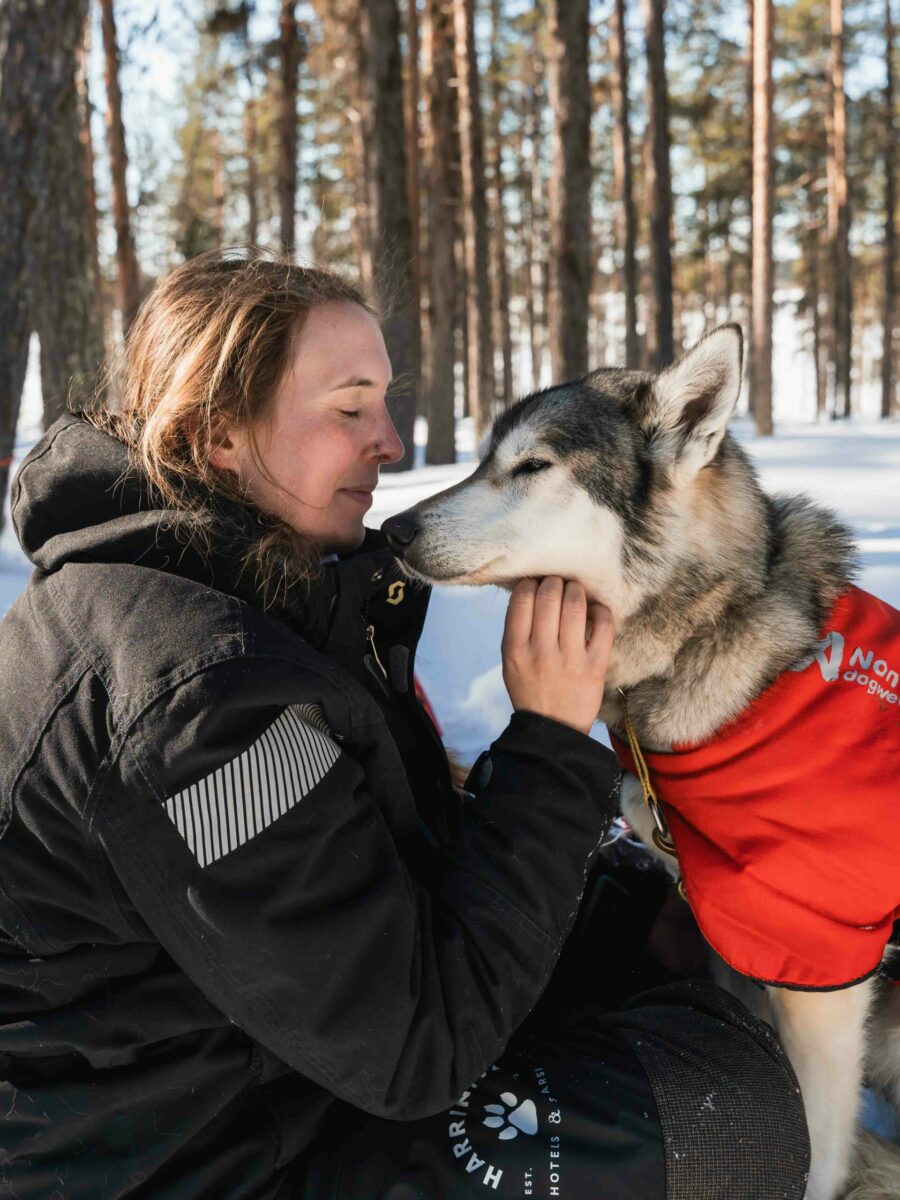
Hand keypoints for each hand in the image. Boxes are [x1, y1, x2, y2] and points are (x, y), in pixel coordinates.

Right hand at [501, 577, 613, 734]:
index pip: (522, 598)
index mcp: (515, 649)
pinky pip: (603, 625)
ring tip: (576, 593)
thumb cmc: (530, 689)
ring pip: (576, 604)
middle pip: (549, 595)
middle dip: (555, 582)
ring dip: (577, 590)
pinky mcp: (595, 666)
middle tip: (559, 585)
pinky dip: (600, 611)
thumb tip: (532, 589)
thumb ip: (517, 629)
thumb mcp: (510, 662)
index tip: (537, 585)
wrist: (553, 730)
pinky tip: (594, 612)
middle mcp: (541, 652)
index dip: (531, 583)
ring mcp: (569, 659)